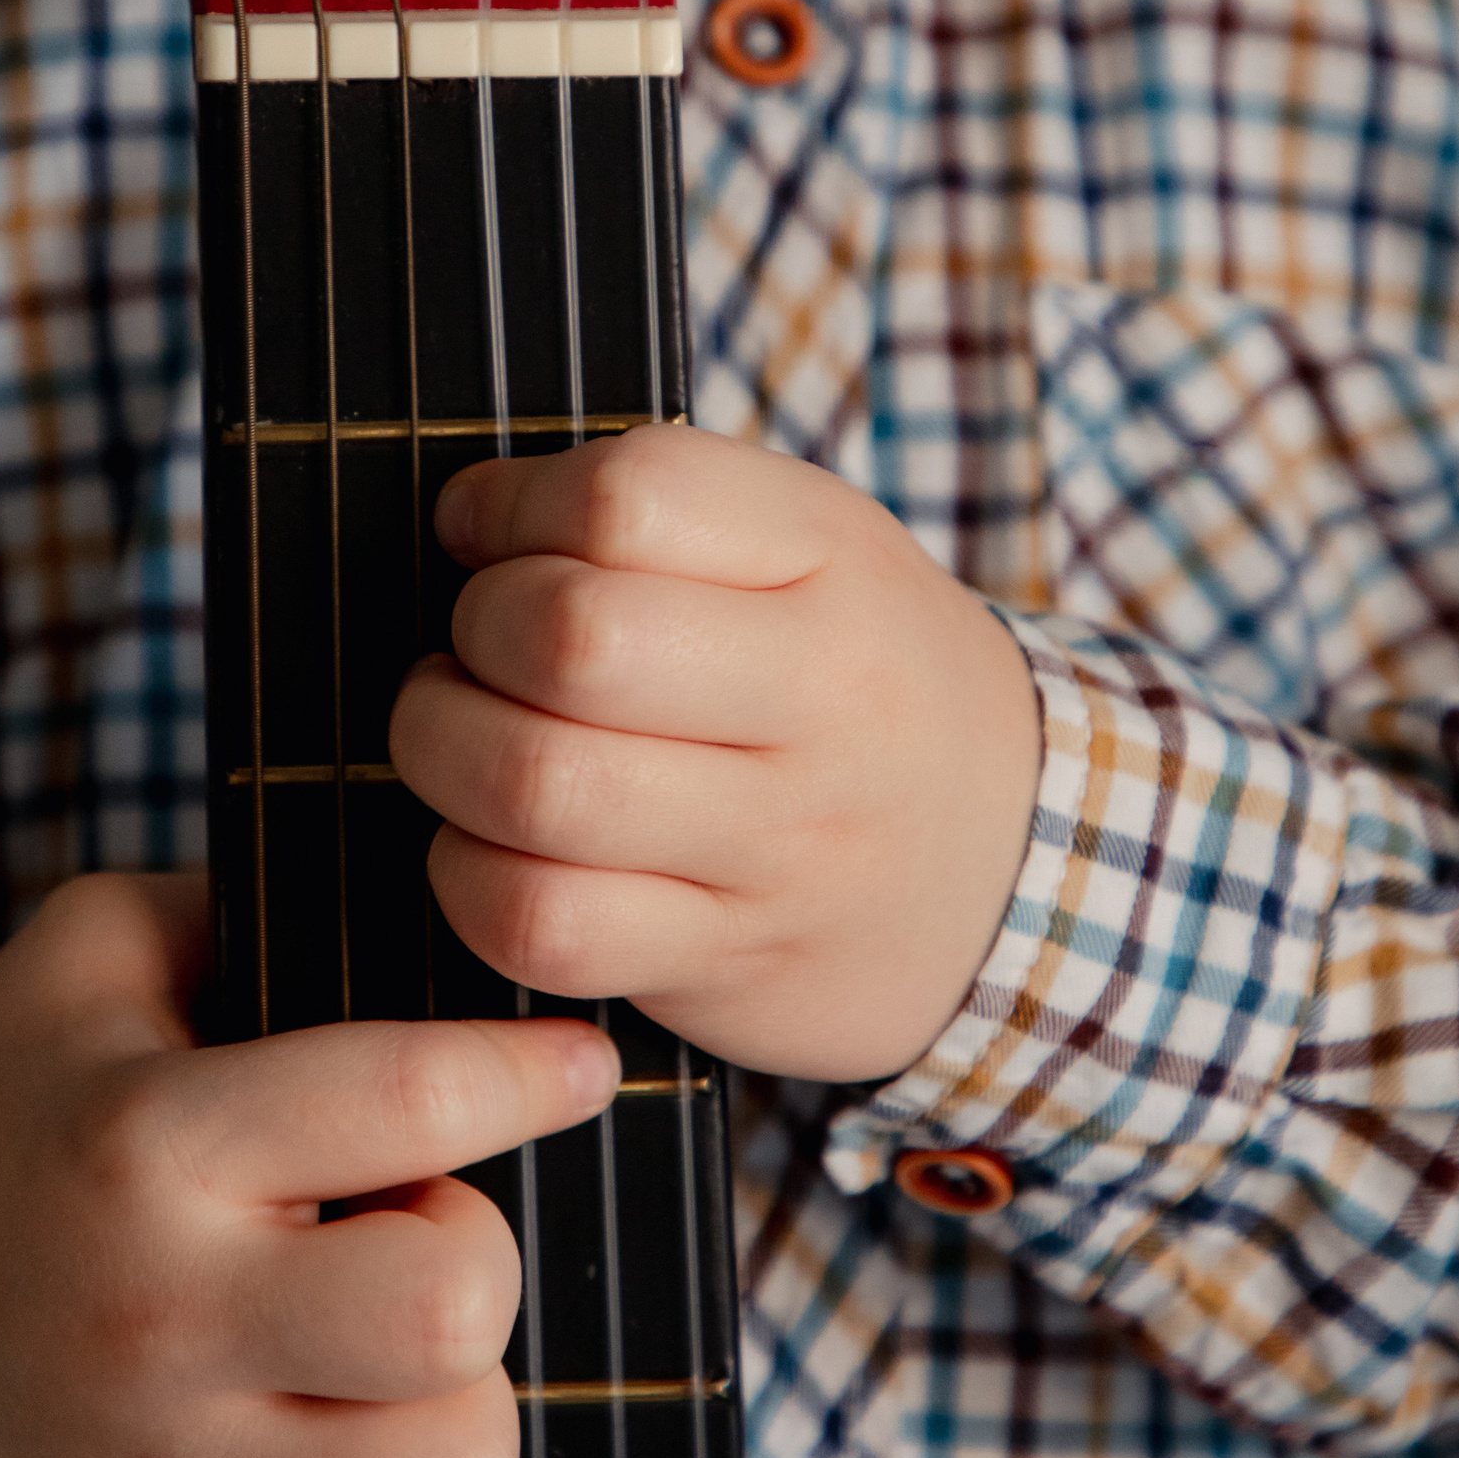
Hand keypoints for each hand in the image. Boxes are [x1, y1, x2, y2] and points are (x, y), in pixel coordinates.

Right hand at [0, 873, 617, 1457]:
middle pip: (454, 1304)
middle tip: (410, 1229)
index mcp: (148, 1141)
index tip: (574, 1066)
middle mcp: (161, 1315)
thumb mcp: (79, 959)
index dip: (533, 1072)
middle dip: (475, 1250)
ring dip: (463, 1400)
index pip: (415, 1102)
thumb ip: (243, 906)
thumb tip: (433, 897)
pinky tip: (353, 1446)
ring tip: (387, 1353)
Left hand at [389, 426, 1040, 1081]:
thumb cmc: (856, 679)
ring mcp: (779, 846)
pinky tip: (489, 843)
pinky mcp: (726, 961)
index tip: (491, 538)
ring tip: (459, 733)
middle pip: (573, 640)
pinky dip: (468, 877)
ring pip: (539, 787)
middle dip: (473, 631)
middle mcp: (822, 701)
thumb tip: (468, 517)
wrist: (1015, 866)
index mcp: (833, 560)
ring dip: (443, 749)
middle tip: (479, 646)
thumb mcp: (814, 546)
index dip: (513, 508)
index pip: (629, 497)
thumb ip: (662, 506)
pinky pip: (543, 924)